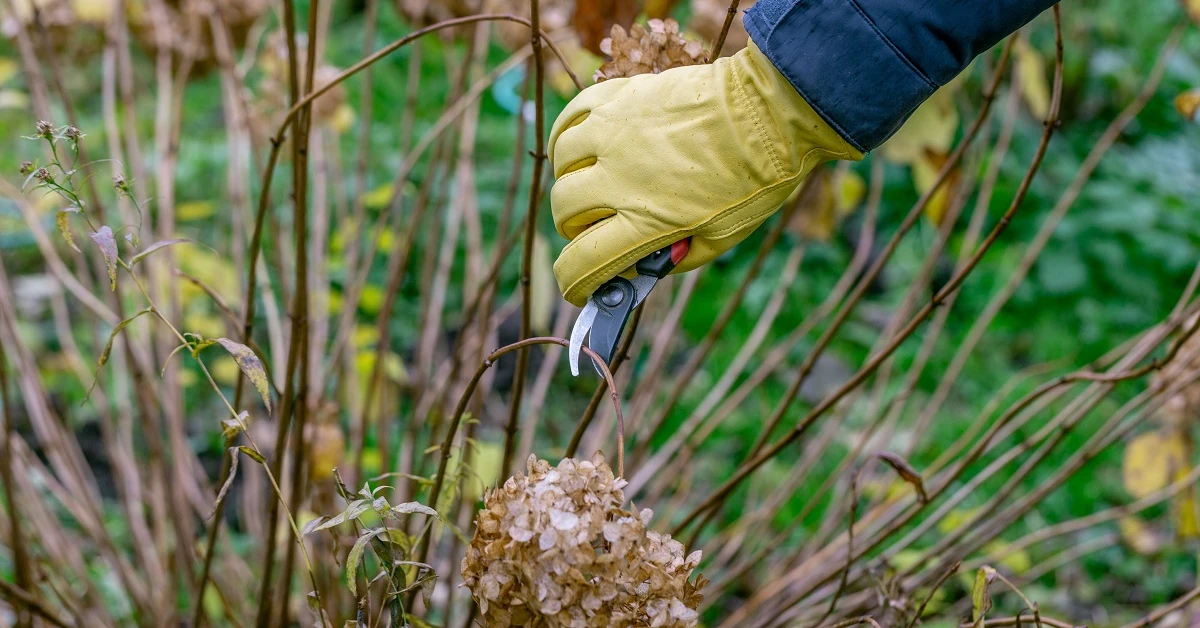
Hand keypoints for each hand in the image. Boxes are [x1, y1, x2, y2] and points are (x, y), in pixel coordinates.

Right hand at [547, 40, 859, 306]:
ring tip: (592, 182)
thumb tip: (640, 266)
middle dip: (574, 229)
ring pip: (561, 164)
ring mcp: (615, 133)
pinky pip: (570, 119)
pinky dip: (567, 137)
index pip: (583, 262)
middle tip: (596, 227)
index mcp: (648, 220)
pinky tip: (582, 147)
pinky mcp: (620, 99)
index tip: (579, 286)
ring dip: (571, 181)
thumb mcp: (720, 239)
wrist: (770, 111)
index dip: (575, 283)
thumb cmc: (755, 178)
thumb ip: (675, 258)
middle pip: (563, 212)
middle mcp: (621, 177)